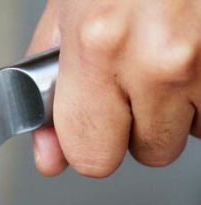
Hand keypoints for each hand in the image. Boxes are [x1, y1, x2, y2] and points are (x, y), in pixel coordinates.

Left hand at [28, 0, 200, 176]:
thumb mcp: (72, 8)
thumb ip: (53, 91)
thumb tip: (49, 159)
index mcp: (100, 44)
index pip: (91, 155)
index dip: (92, 144)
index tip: (95, 123)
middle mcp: (159, 58)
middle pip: (150, 151)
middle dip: (143, 125)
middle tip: (140, 75)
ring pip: (196, 130)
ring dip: (185, 103)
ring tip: (176, 48)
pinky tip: (198, 46)